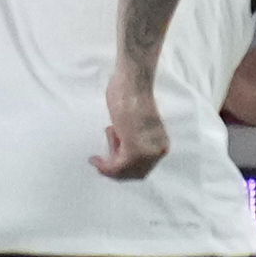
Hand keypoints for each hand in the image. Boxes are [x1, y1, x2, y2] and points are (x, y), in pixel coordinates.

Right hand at [94, 61, 169, 179]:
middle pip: (135, 174)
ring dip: (110, 161)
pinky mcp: (135, 147)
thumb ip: (135, 140)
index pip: (143, 169)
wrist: (132, 82)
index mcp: (161, 143)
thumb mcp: (136, 125)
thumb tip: (122, 154)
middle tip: (106, 148)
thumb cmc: (130, 98)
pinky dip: (103, 166)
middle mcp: (158, 149)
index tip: (108, 158)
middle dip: (116, 165)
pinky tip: (95, 159)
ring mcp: (148, 150)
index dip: (123, 168)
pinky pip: (117, 167)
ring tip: (110, 133)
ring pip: (125, 171)